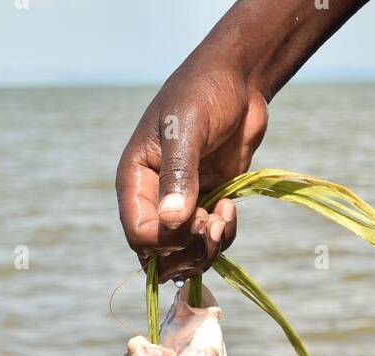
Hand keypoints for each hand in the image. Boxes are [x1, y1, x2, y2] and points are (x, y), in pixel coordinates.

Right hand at [116, 61, 267, 282]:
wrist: (238, 80)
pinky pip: (209, 242)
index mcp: (135, 180)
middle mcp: (152, 199)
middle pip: (158, 255)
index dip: (167, 240)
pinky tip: (231, 207)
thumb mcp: (186, 126)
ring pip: (185, 256)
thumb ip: (178, 173)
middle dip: (188, 252)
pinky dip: (223, 236)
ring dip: (207, 249)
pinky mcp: (206, 206)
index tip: (197, 220)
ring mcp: (181, 206)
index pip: (139, 235)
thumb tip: (172, 220)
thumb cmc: (204, 91)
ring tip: (225, 216)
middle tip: (213, 227)